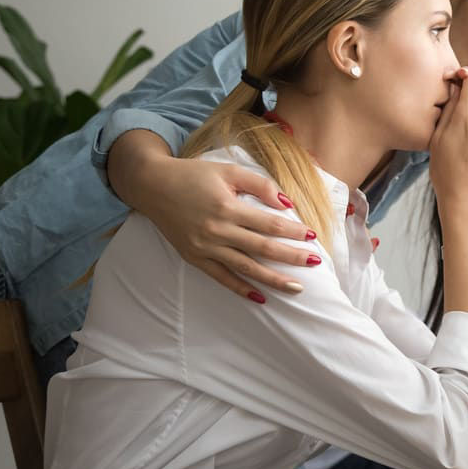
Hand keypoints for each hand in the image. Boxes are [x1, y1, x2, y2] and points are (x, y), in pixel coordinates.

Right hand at [130, 152, 320, 301]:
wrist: (151, 185)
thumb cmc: (193, 175)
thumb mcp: (229, 171)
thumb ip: (260, 185)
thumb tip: (287, 204)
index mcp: (227, 207)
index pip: (269, 224)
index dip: (293, 231)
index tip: (312, 236)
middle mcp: (217, 231)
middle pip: (263, 248)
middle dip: (292, 257)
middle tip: (316, 263)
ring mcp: (204, 247)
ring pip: (246, 268)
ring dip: (273, 279)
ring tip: (296, 288)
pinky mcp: (194, 258)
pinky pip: (221, 278)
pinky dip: (241, 289)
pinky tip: (260, 297)